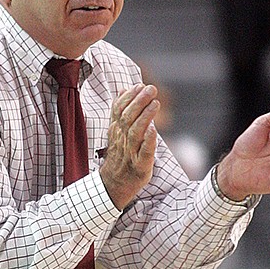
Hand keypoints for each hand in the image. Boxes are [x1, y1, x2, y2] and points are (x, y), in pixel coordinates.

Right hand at [100, 84, 159, 208]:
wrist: (114, 183)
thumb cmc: (120, 154)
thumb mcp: (117, 130)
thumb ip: (120, 110)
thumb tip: (124, 89)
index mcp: (116, 129)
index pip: (120, 110)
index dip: (129, 97)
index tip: (139, 85)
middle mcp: (122, 139)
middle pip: (128, 118)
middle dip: (139, 101)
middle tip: (151, 88)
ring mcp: (130, 152)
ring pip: (135, 133)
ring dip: (145, 117)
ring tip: (155, 103)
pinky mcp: (140, 166)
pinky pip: (144, 153)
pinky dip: (148, 142)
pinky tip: (153, 130)